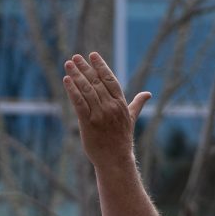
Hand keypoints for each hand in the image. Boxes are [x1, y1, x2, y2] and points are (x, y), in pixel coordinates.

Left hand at [62, 51, 151, 170]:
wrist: (115, 160)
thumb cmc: (122, 139)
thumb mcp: (131, 119)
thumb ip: (137, 104)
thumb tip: (148, 94)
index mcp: (121, 104)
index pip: (110, 79)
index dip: (101, 66)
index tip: (93, 55)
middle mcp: (111, 107)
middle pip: (96, 82)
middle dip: (85, 68)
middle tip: (76, 57)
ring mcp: (99, 115)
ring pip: (87, 90)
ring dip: (77, 75)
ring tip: (68, 64)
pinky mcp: (88, 124)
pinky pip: (79, 104)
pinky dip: (72, 91)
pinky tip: (66, 80)